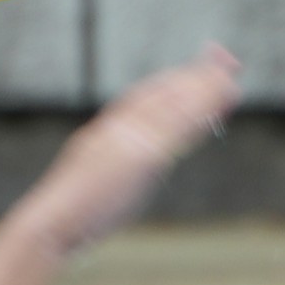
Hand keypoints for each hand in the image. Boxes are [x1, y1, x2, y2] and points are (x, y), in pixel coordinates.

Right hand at [7, 48, 237, 256]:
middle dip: (195, 77)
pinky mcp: (138, 158)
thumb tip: (145, 167)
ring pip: (172, 109)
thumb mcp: (99, 182)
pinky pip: (173, 133)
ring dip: (204, 93)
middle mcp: (116, 129)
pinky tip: (217, 110)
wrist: (53, 223)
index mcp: (104, 132)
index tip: (197, 72)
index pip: (144, 99)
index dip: (173, 83)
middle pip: (163, 96)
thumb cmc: (73, 214)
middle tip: (226, 61)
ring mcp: (127, 140)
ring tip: (232, 81)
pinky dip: (196, 118)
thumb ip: (124, 168)